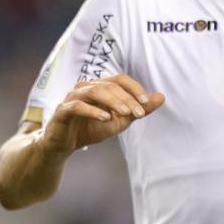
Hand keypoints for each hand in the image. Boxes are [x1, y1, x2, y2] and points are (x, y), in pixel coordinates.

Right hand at [40, 74, 165, 156]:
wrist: (64, 144)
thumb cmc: (91, 129)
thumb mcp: (119, 121)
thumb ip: (138, 110)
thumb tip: (161, 97)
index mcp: (98, 87)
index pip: (118, 79)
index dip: (133, 88)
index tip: (146, 102)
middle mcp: (84, 88)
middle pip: (108, 85)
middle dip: (126, 98)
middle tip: (139, 112)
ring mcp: (72, 98)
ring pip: (94, 92)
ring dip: (112, 101)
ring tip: (126, 113)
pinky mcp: (62, 111)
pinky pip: (77, 106)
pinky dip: (92, 111)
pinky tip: (105, 118)